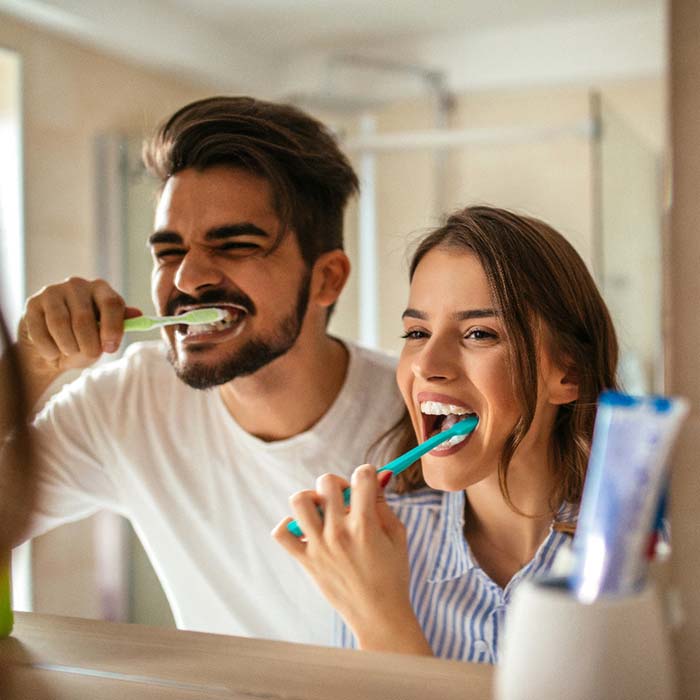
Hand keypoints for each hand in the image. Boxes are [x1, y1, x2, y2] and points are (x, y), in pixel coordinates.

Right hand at [17, 277, 140, 401]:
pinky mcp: (32, 304)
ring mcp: (53, 292)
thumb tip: (138, 314)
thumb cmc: (84, 340)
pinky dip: (49, 349)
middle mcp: (77, 285)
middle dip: (88, 344)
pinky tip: (53, 353)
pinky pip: (40, 331)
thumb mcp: (105, 335)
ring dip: (67, 347)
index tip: (110, 349)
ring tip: (70, 352)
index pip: (112, 304)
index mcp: (101, 289)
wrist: (51, 350)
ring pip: (60, 324)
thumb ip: (120, 326)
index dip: (112, 328)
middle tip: (90, 355)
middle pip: (84, 318)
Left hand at [272, 464, 431, 654]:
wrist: (379, 616)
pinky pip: (282, 533)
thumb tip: (376, 476)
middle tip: (345, 499)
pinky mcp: (306, 560)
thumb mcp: (397, 535)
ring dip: (311, 498)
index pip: (361, 476)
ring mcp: (319, 546)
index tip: (368, 481)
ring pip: (300, 501)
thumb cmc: (393, 575)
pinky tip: (305, 529)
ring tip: (323, 511)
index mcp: (365, 524)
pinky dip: (289, 525)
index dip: (367, 472)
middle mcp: (338, 532)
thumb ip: (384, 504)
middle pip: (327, 482)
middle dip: (339, 483)